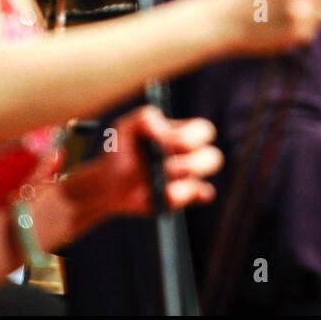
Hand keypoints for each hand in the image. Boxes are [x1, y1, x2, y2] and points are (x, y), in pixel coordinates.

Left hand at [96, 105, 222, 214]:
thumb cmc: (119, 152)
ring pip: (204, 182)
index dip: (190, 137)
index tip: (166, 143)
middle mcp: (189, 157)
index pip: (203, 131)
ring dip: (184, 185)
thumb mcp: (124, 128)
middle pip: (212, 158)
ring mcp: (187, 180)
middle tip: (166, 167)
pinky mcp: (181, 200)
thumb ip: (144, 118)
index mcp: (181, 135)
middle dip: (191, 164)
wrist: (108, 183)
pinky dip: (187, 198)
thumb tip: (164, 131)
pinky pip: (196, 201)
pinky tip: (169, 195)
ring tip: (164, 189)